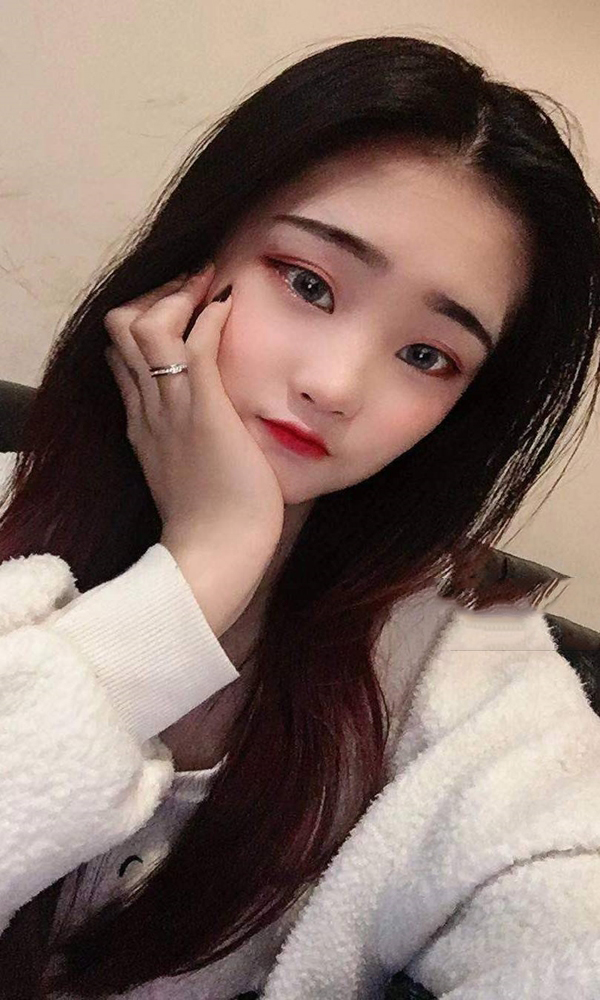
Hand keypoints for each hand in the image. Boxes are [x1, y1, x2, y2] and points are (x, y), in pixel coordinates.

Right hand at [103, 265, 284, 559]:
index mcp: (143, 423)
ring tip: (207, 285)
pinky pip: (193, 345)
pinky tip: (229, 303)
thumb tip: (215, 427)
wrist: (215, 553)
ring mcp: (171, 407)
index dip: (144, 323)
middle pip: (121, 330)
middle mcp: (148, 408)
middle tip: (193, 289)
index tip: (180, 311)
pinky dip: (209, 314)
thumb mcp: (191, 477)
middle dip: (155, 296)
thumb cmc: (217, 523)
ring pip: (145, 325)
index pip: (122, 355)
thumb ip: (190, 447)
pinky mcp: (202, 410)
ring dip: (177, 294)